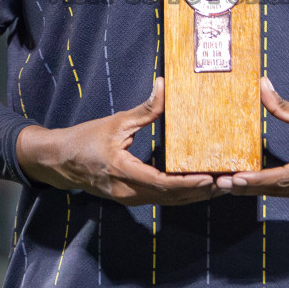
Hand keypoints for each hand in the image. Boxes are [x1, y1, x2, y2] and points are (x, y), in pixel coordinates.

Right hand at [15, 77, 219, 205]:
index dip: (187, 183)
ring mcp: (129, 198)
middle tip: (227, 181)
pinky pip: (160, 199)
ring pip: (168, 202)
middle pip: (170, 197)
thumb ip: (145, 109)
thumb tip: (164, 85)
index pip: (161, 183)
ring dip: (193, 195)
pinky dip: (180, 194)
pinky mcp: (131, 198)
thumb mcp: (116, 122)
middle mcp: (128, 192)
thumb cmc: (86, 139)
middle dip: (199, 191)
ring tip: (219, 185)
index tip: (209, 178)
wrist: (61, 161)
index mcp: (123, 171)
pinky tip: (198, 185)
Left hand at [215, 76, 288, 200]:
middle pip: (280, 190)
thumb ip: (285, 107)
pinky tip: (254, 182)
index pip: (283, 178)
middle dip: (250, 187)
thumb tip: (261, 85)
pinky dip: (273, 187)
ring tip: (231, 184)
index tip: (235, 178)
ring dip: (259, 189)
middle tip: (222, 183)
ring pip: (285, 193)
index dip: (257, 180)